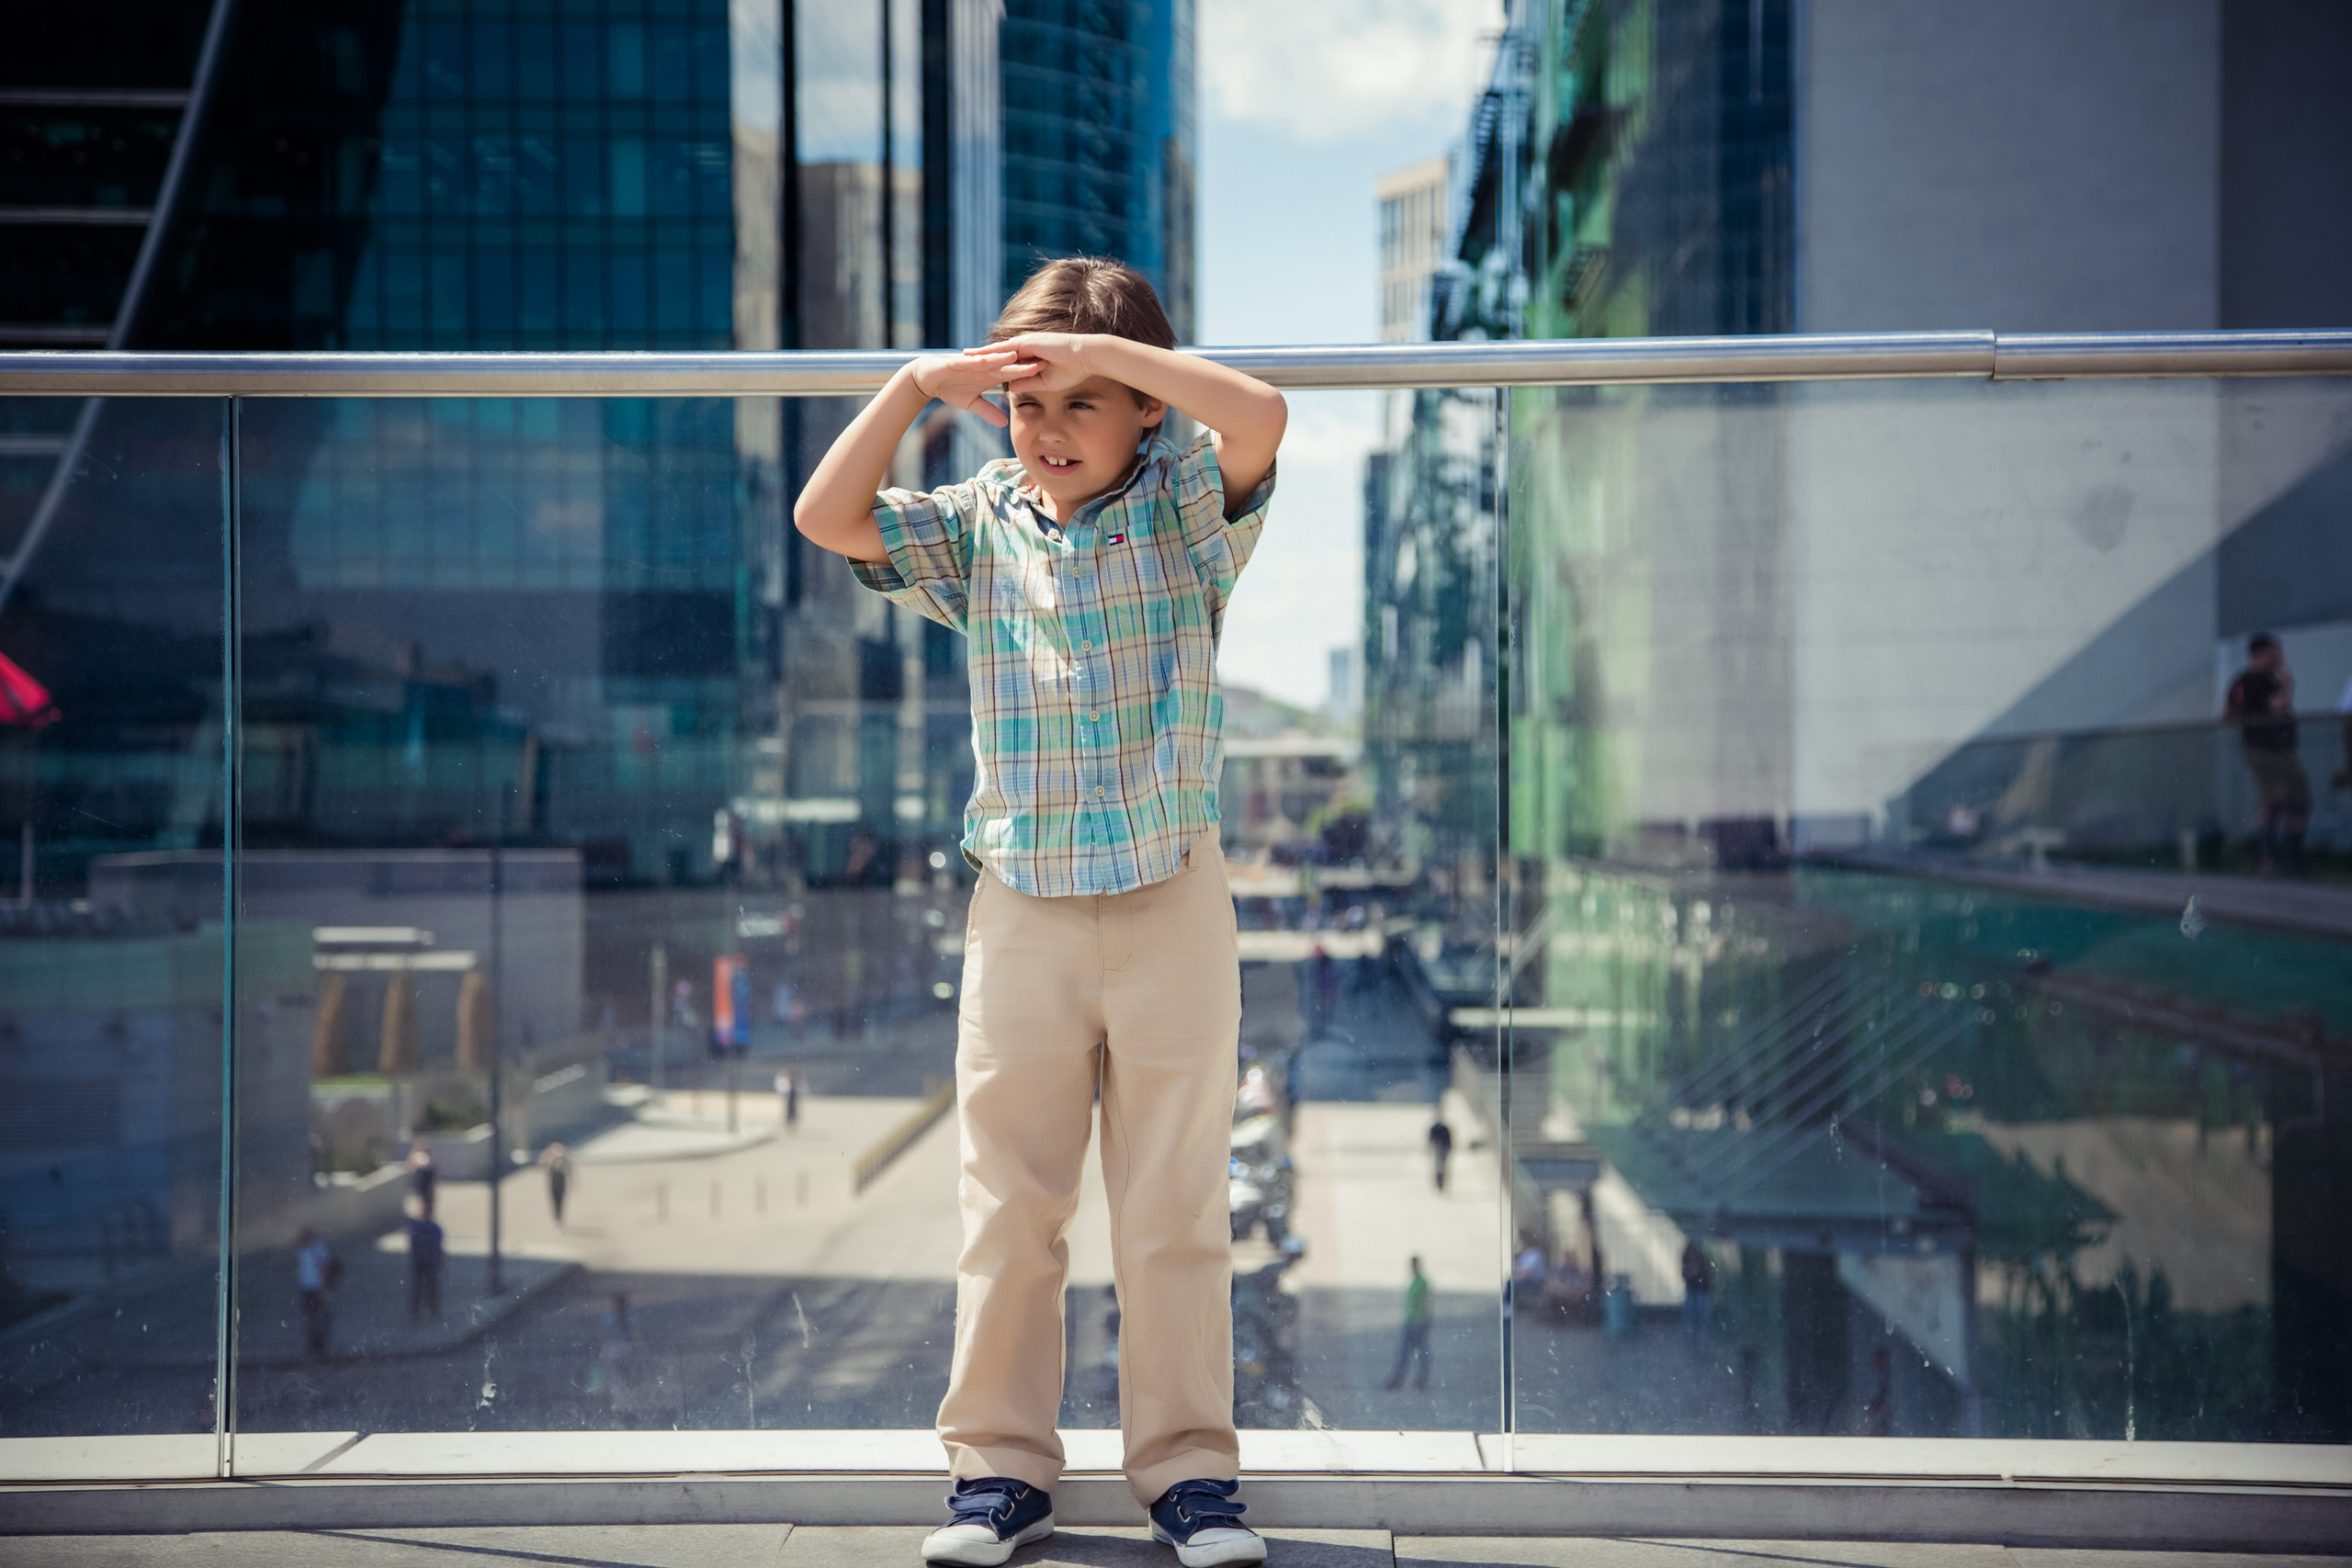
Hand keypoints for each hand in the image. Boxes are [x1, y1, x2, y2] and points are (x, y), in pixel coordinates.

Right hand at [911, 349, 1036, 427]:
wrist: (927, 378)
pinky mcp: (956, 362)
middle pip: (1006, 365)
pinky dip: (977, 361)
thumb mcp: (971, 404)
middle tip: (1041, 362)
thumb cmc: (949, 388)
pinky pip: (968, 361)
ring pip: (990, 359)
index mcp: (989, 375)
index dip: (1028, 374)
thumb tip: (1004, 423)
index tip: (1046, 374)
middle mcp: (983, 366)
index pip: (1012, 374)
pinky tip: (986, 361)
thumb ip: (988, 411)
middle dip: (1022, 363)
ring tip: (1017, 355)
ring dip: (1002, 357)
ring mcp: (970, 363)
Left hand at [969, 333, 1091, 392]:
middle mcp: (1026, 347)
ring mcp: (1026, 342)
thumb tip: (1011, 388)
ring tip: (964, 356)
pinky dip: (991, 352)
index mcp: (1031, 356)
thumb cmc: (1072, 371)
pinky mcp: (1028, 342)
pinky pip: (1005, 348)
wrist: (1085, 357)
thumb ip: (1027, 383)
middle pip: (998, 352)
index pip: (1008, 360)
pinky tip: (978, 355)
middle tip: (963, 360)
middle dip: (981, 356)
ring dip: (981, 353)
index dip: (993, 364)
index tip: (979, 370)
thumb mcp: (1044, 382)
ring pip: (998, 348)